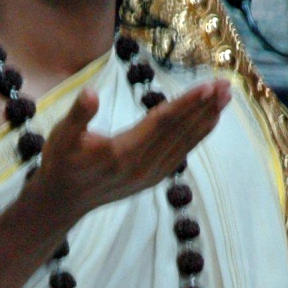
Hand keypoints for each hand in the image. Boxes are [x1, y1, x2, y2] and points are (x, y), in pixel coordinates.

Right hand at [32, 81, 229, 224]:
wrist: (62, 202)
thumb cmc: (61, 163)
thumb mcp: (62, 136)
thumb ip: (78, 115)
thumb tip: (90, 94)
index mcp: (123, 152)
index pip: (162, 122)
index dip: (186, 103)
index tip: (208, 86)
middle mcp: (142, 166)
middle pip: (179, 131)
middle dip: (205, 107)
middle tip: (226, 85)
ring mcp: (150, 175)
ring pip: (184, 142)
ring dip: (206, 119)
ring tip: (225, 98)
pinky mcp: (153, 179)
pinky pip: (181, 153)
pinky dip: (198, 136)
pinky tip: (209, 122)